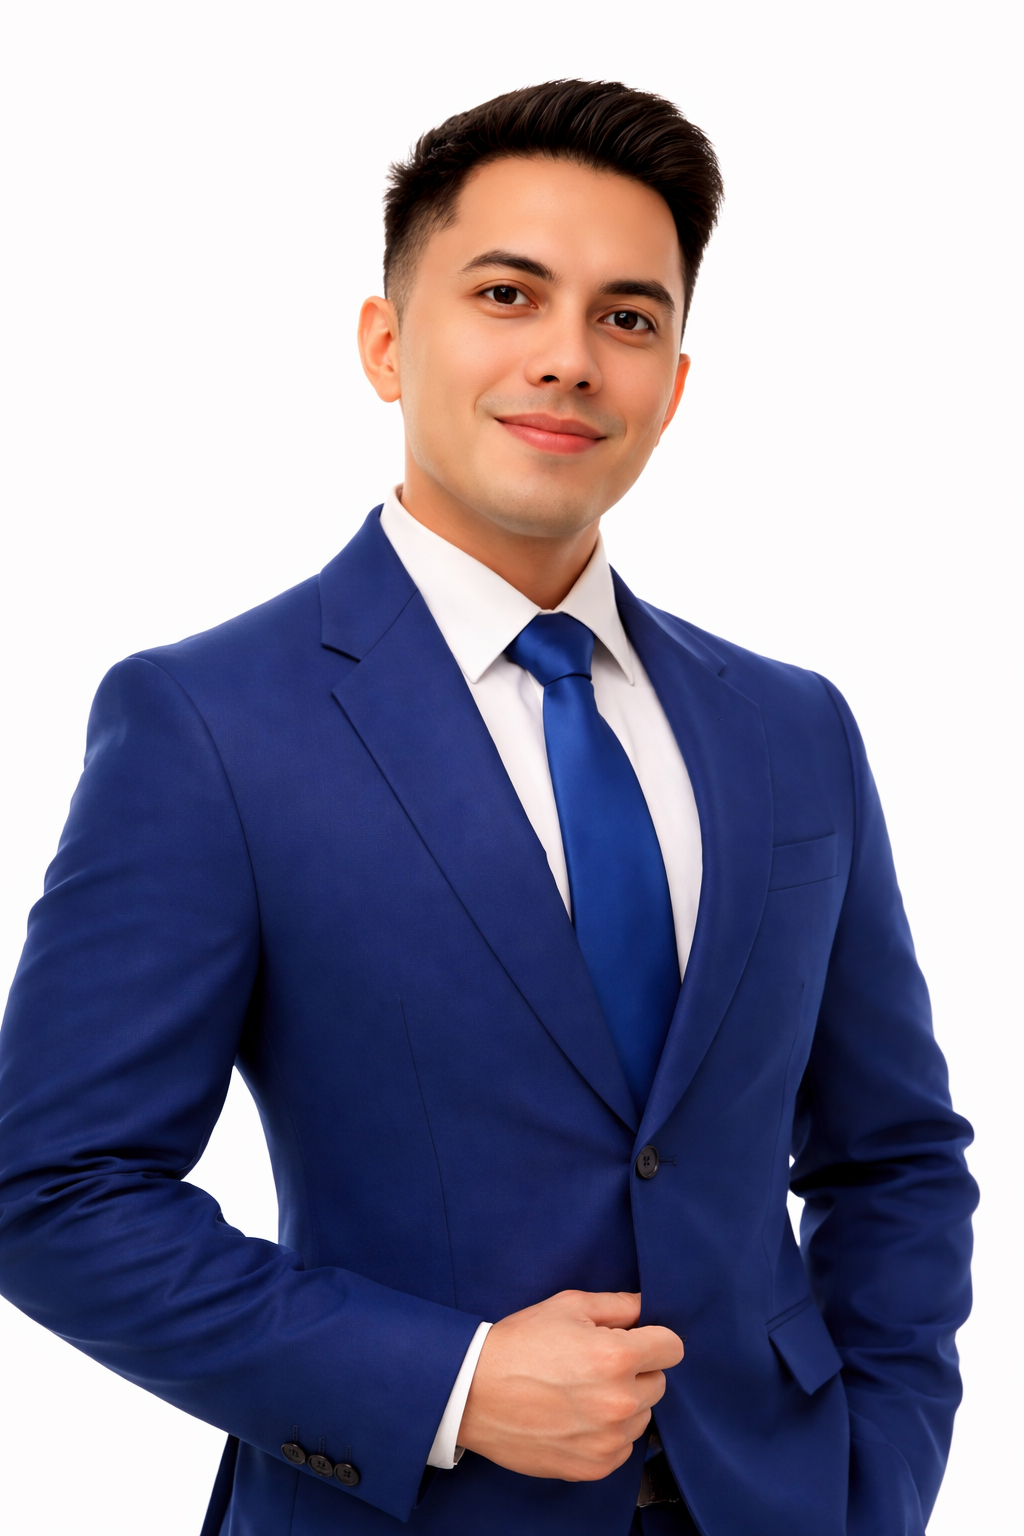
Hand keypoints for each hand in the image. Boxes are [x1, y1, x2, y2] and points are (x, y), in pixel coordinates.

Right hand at [456, 1290, 682, 1480]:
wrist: (473, 1393)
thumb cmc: (519, 1344)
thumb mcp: (567, 1306)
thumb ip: (617, 1305)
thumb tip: (646, 1307)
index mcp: (616, 1357)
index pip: (672, 1348)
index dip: (654, 1339)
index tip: (637, 1340)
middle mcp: (619, 1402)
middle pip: (658, 1383)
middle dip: (637, 1371)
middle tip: (598, 1365)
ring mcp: (608, 1440)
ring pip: (642, 1416)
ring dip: (624, 1404)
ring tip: (583, 1392)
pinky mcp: (593, 1466)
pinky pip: (623, 1447)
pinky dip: (609, 1434)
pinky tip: (577, 1417)